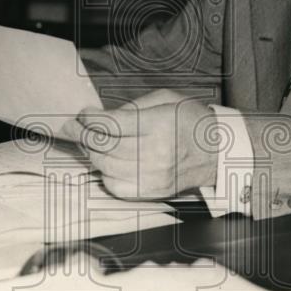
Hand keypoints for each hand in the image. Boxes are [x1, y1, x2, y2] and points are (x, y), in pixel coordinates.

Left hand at [70, 89, 218, 199]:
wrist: (217, 151)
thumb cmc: (191, 120)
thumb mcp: (166, 99)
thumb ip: (132, 106)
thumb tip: (101, 115)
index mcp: (159, 125)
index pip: (111, 126)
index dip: (90, 119)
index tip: (83, 113)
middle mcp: (155, 154)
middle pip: (104, 148)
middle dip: (83, 135)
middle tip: (73, 126)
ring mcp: (152, 177)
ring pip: (105, 168)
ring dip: (91, 153)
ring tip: (88, 141)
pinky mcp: (151, 192)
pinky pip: (115, 187)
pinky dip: (104, 174)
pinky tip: (106, 161)